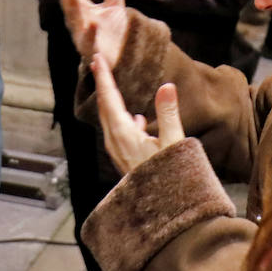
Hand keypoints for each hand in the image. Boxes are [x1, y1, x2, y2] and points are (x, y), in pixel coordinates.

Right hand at [56, 0, 127, 68]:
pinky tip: (94, 24)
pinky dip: (90, 33)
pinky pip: (88, 40)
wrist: (122, 56)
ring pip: (73, 18)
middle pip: (69, 0)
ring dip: (71, 4)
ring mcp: (81, 34)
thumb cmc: (112, 29)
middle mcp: (76, 19)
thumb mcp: (114, 2)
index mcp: (80, 7)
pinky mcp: (90, 48)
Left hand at [91, 54, 186, 173]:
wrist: (165, 212)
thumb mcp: (174, 143)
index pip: (109, 98)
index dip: (103, 77)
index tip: (97, 58)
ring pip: (109, 120)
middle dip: (101, 84)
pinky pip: (118, 133)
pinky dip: (122, 118)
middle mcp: (115, 143)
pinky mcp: (125, 161)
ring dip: (110, 101)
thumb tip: (167, 85)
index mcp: (123, 134)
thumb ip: (169, 114)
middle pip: (104, 107)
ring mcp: (118, 153)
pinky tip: (137, 120)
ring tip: (112, 86)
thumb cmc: (171, 178)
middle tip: (98, 64)